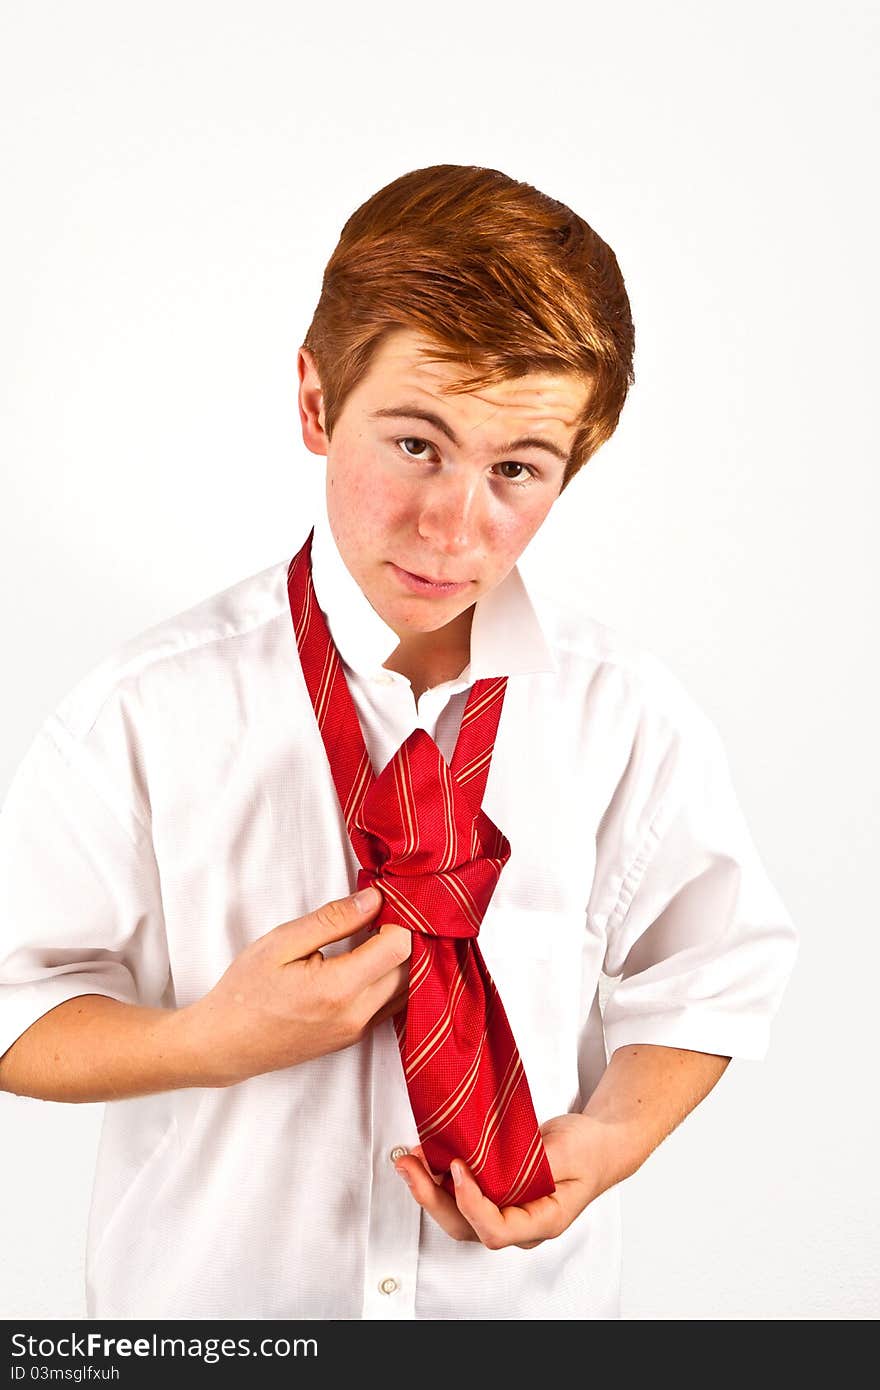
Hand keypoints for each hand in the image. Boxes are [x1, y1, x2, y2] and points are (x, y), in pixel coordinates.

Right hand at [179, 885, 410, 1086]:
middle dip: (402, 937)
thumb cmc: (245, 991)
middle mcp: (356, 1015)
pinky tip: (368, 964)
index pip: (400, 947)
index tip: (380, 903)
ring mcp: (357, 1031)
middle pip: (409, 968)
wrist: (225, 1045)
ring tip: (373, 937)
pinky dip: (391, 981)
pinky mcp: (353, 1039)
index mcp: (339, 988)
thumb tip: (373, 899)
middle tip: (378, 915)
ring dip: (400, 961)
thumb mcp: (281, 943)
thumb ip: (332, 920)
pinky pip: (391, 1006)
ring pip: (405, 990)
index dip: (397, 919)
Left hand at [394, 1113, 608, 1249]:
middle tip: (410, 1167)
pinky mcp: (496, 1192)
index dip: (470, 1204)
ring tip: (408, 1159)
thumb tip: (495, 1164)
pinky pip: (463, 1194)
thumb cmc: (589, 1149)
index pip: (496, 1230)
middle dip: (432, 1198)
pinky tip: (426, 1155)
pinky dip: (440, 1177)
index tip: (458, 1169)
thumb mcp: (569, 1150)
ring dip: (429, 1188)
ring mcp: (506, 1210)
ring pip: (458, 1214)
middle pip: (466, 1227)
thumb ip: (536, 1162)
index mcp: (542, 1221)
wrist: (599, 1142)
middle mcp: (520, 1223)